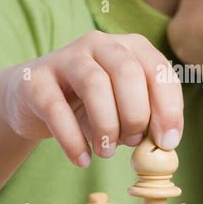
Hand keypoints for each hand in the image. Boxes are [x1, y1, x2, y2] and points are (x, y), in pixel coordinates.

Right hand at [1, 31, 183, 165]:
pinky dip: (72, 140)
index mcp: (129, 47)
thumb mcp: (123, 109)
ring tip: (106, 152)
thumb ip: (145, 120)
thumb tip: (165, 141)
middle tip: (132, 143)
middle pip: (127, 72)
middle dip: (136, 114)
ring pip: (94, 84)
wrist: (34, 101)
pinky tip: (82, 159)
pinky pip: (56, 109)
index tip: (168, 142)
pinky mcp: (35, 80)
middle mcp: (99, 44)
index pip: (158, 70)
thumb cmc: (90, 106)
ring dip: (106, 125)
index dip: (168, 108)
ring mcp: (65, 57)